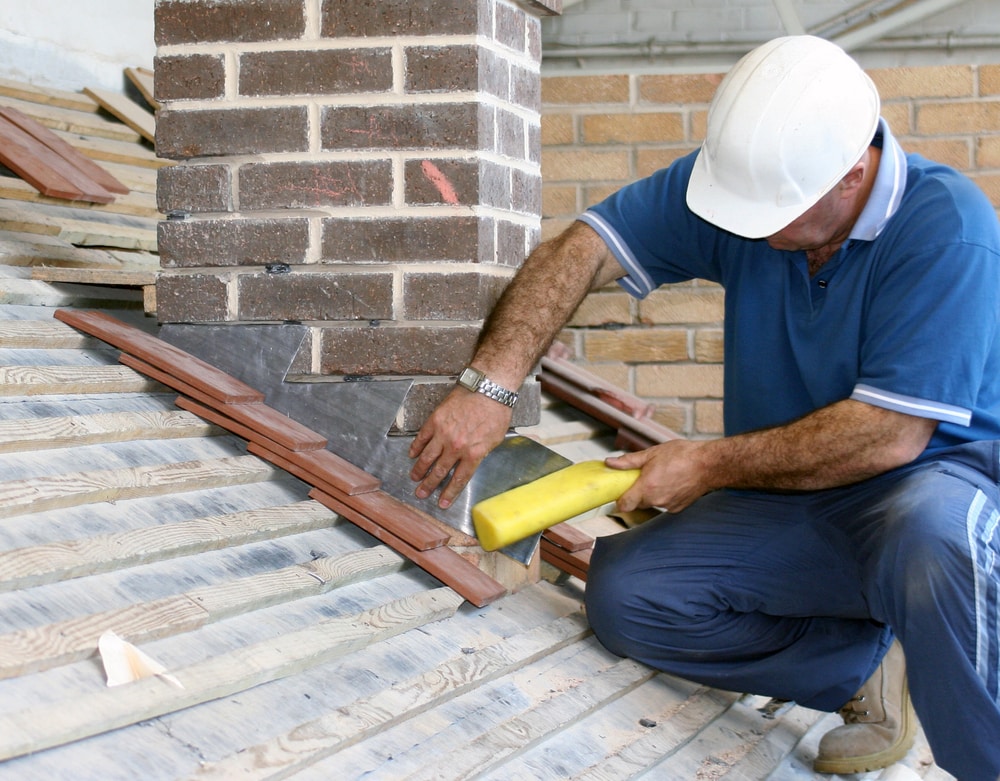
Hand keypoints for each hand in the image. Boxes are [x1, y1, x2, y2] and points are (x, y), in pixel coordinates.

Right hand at [409, 388, 511, 507]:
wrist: (488, 388)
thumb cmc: (496, 411)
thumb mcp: (495, 439)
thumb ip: (482, 452)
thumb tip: (473, 461)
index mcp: (473, 454)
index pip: (459, 479)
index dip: (449, 493)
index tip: (442, 503)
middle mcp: (456, 447)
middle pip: (439, 471)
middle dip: (429, 485)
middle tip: (421, 494)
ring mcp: (444, 433)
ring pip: (427, 457)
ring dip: (419, 470)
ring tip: (414, 478)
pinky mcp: (435, 420)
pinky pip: (422, 438)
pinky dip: (416, 447)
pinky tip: (412, 455)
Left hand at [608, 440, 714, 513]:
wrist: (709, 464)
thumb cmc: (683, 456)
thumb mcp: (652, 453)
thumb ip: (629, 461)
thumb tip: (610, 463)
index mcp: (647, 487)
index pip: (624, 505)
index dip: (619, 500)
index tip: (620, 492)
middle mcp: (656, 500)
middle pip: (637, 503)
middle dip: (637, 492)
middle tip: (642, 477)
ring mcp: (668, 506)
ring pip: (651, 503)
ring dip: (651, 494)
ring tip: (660, 477)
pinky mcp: (678, 508)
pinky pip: (664, 504)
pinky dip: (664, 496)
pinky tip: (671, 483)